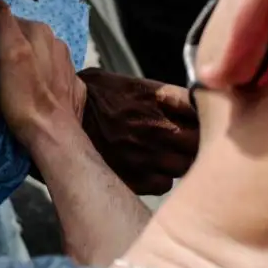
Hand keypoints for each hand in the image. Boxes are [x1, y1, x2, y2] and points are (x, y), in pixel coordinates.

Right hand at [0, 0, 85, 151]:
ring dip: (32, 65)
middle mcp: (60, 45)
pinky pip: (57, 79)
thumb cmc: (25, 95)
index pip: (13, 23)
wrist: (53, 135)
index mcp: (43, 33)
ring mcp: (70, 69)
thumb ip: (1, 19)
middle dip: (16, 49)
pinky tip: (38, 94)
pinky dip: (47, 82)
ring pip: (44, 59)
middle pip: (29, 40)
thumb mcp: (8, 53)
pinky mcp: (75, 90)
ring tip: (16, 83)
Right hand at [78, 69, 198, 194]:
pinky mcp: (136, 178)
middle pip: (201, 142)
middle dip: (199, 141)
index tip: (206, 118)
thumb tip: (195, 102)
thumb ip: (166, 95)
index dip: (208, 116)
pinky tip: (151, 168)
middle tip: (189, 140)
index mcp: (160, 99)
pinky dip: (162, 178)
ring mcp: (148, 156)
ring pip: (186, 167)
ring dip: (181, 162)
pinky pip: (165, 184)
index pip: (203, 111)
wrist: (60, 115)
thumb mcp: (132, 83)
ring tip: (168, 155)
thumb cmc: (96, 94)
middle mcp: (159, 128)